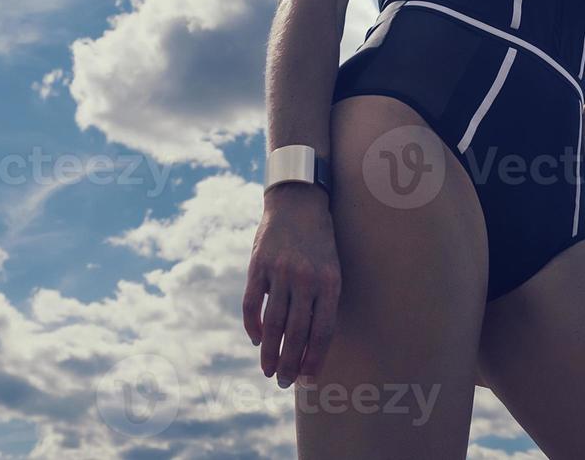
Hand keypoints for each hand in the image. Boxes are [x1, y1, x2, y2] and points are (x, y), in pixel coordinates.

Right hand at [241, 183, 340, 388]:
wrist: (297, 203)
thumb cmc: (319, 243)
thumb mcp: (331, 269)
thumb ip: (323, 302)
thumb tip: (312, 345)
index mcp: (330, 283)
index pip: (322, 332)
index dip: (314, 360)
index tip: (308, 380)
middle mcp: (306, 279)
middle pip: (297, 333)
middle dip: (290, 363)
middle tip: (284, 382)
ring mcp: (280, 273)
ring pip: (273, 324)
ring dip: (269, 353)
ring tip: (268, 371)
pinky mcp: (258, 266)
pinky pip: (253, 305)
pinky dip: (252, 326)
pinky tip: (255, 340)